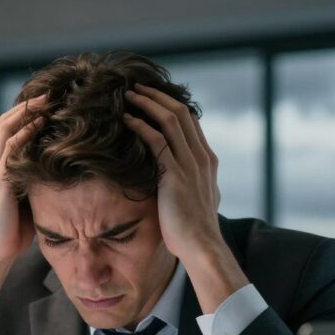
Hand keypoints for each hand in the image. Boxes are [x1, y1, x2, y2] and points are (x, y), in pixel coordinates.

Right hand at [0, 95, 45, 261]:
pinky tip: (40, 123)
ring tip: (50, 99)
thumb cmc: (16, 227)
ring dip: (28, 111)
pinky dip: (24, 133)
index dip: (29, 110)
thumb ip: (38, 177)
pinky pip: (10, 149)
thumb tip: (66, 166)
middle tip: (53, 91)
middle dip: (30, 103)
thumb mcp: (30, 194)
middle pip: (8, 119)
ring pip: (7, 128)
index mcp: (0, 164)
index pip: (12, 126)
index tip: (53, 98)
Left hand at [124, 84, 247, 313]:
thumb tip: (180, 178)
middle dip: (157, 97)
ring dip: (147, 105)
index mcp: (207, 160)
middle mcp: (201, 156)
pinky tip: (126, 121)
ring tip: (128, 96)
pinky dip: (140, 127)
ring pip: (169, 121)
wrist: (201, 246)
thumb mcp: (198, 199)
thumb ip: (191, 182)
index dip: (171, 105)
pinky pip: (156, 141)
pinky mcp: (175, 174)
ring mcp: (190, 164)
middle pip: (181, 113)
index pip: (190, 121)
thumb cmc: (194, 229)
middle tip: (137, 88)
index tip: (152, 97)